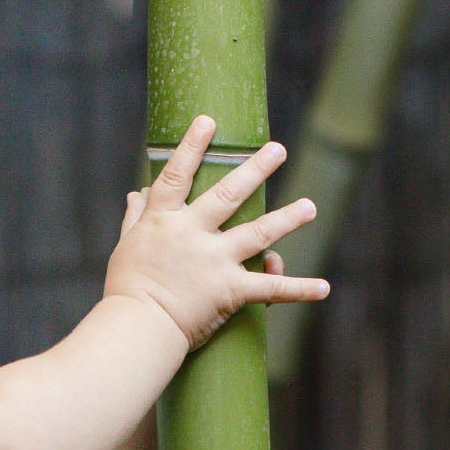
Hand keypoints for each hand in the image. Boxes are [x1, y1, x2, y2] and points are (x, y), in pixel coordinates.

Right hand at [102, 115, 327, 350]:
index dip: (192, 147)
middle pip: (229, 194)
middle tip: (278, 150)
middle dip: (256, 169)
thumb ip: (135, 218)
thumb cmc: (125, 290)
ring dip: (287, 218)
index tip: (208, 121)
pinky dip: (299, 289)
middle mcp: (192, 234)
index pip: (177, 175)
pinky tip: (324, 287)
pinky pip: (271, 289)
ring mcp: (214, 261)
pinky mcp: (230, 290)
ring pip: (258, 233)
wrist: (137, 328)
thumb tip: (135, 192)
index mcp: (164, 221)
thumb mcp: (125, 248)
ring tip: (310, 206)